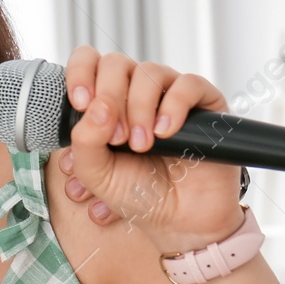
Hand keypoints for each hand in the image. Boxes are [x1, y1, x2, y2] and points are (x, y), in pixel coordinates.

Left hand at [55, 47, 243, 251]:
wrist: (177, 221)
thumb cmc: (137, 194)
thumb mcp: (94, 173)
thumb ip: (84, 140)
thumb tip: (97, 105)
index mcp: (105, 102)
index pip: (89, 62)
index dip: (80, 72)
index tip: (80, 102)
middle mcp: (136, 93)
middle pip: (116, 63)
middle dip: (110, 97)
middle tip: (116, 138)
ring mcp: (169, 96)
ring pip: (150, 72)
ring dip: (139, 109)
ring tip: (141, 146)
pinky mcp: (204, 104)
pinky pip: (188, 84)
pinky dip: (173, 106)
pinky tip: (165, 133)